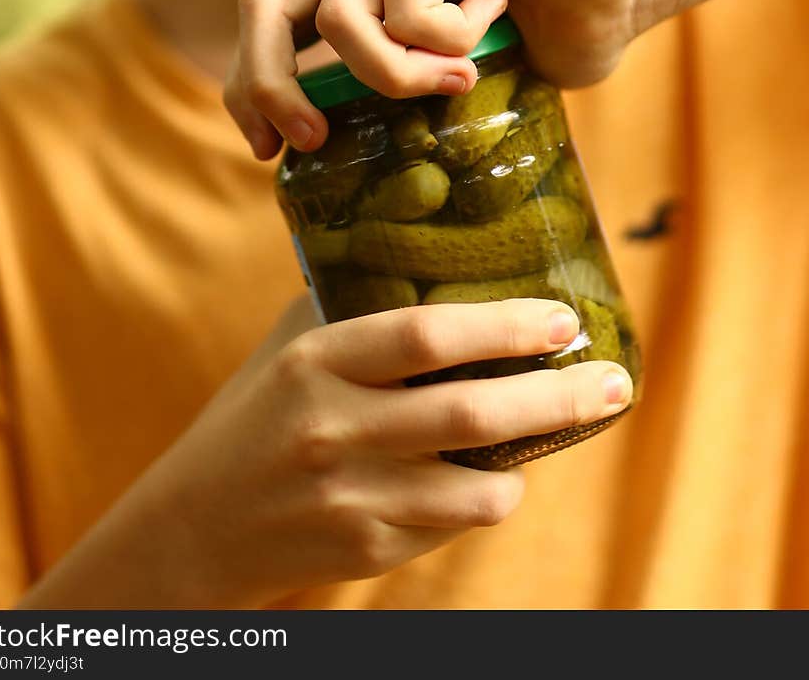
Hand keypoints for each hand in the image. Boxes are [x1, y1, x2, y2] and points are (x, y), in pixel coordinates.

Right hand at [151, 297, 631, 604]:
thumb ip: (356, 308)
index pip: (424, 335)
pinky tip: (490, 471)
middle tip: (613, 379)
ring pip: (479, 488)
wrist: (195, 526)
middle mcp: (334, 429)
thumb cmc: (256, 416)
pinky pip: (454, 524)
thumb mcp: (290, 349)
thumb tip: (441, 257)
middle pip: (471, 413)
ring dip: (531, 458)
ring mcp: (351, 499)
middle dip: (558, 396)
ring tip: (559, 426)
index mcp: (316, 362)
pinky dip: (486, 495)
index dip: (503, 325)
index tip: (562, 318)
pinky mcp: (367, 551)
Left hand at [225, 0, 680, 156]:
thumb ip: (404, 90)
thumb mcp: (461, 72)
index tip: (268, 148)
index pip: (267, 17)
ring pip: (340, 24)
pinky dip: (451, 41)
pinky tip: (495, 14)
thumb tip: (345, 154)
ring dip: (398, 76)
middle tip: (311, 143)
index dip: (252, 82)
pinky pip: (409, 13)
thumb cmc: (559, 18)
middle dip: (273, 84)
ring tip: (459, 78)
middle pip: (264, 5)